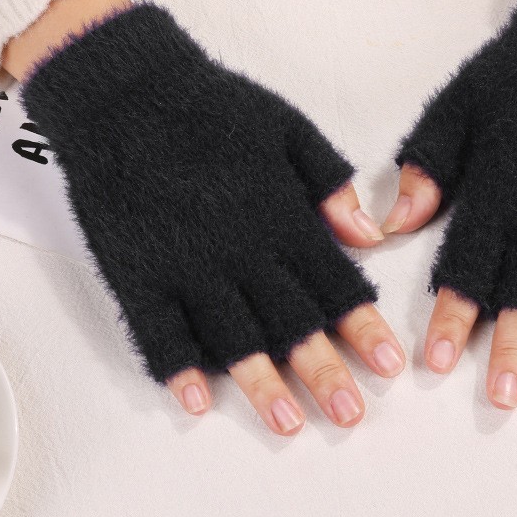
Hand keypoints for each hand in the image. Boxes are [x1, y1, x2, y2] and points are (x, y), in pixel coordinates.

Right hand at [17, 0, 402, 432]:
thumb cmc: (212, 106)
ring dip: (264, 384)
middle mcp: (240, 250)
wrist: (127, 92)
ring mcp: (186, 264)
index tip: (389, 364)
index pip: (334, 284)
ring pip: (232, 337)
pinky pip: (159, 330)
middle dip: (326, 372)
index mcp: (281, 216)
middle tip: (351, 415)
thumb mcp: (288, 129)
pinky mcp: (137, 270)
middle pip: (292, 322)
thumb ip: (332, 185)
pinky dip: (179, 368)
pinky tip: (199, 400)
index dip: (364, 328)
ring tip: (289, 424)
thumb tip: (372, 235)